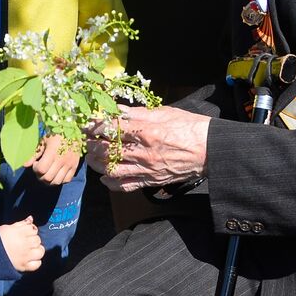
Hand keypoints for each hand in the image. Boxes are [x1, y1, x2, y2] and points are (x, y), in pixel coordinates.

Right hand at [0, 216, 44, 272]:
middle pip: (37, 239)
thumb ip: (20, 223)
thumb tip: (30, 218)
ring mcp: (25, 256)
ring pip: (40, 251)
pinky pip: (37, 264)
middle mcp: (25, 244)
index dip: (30, 230)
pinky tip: (31, 259)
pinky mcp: (23, 266)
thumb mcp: (7, 228)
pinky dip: (36, 262)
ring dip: (37, 250)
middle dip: (33, 240)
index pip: (33, 229)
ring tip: (30, 251)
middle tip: (25, 242)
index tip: (25, 233)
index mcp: (20, 233)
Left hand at [25, 133, 80, 184]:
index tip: (36, 163)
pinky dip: (59, 180)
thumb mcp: (43, 142)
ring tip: (47, 173)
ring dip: (49, 181)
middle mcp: (62, 160)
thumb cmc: (55, 135)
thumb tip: (25, 165)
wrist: (73, 131)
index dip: (35, 169)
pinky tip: (56, 174)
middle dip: (40, 176)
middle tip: (40, 170)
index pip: (41, 170)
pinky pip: (66, 180)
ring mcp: (69, 164)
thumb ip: (34, 154)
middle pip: (48, 178)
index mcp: (52, 152)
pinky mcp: (75, 167)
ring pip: (57, 182)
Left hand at [86, 105, 209, 192]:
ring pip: (111, 169)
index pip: (112, 128)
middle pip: (106, 150)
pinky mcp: (151, 181)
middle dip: (91, 144)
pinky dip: (111, 182)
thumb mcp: (166, 112)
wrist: (211, 150)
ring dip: (97, 163)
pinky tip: (105, 176)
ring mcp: (147, 169)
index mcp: (148, 131)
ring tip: (92, 155)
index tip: (87, 124)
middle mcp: (144, 152)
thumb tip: (117, 110)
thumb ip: (138, 113)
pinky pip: (125, 185)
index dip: (95, 126)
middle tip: (85, 139)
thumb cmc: (191, 127)